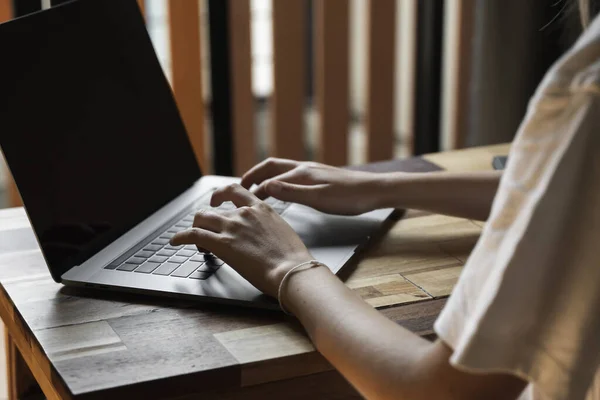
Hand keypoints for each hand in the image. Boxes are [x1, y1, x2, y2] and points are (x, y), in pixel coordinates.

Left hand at [170, 184, 313, 296]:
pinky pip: (193, 235)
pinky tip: (175, 241)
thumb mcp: (283, 233)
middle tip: (205, 228)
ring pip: (201, 219)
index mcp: (262, 209)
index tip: (217, 201)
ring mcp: (232, 227)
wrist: (292, 271)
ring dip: (195, 229)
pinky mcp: (222, 244)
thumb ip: (268, 228)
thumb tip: (263, 237)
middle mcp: (244, 214)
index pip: (235, 191)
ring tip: (195, 241)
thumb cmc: (293, 259)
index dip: (221, 194)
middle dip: (206, 219)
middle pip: (214, 208)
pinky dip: (180, 237)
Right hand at [241, 158, 382, 214]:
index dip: (252, 191)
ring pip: (280, 169)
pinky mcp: (319, 176)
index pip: (268, 181)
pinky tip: (282, 189)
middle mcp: (304, 168)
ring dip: (264, 176)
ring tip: (254, 187)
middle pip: (270, 167)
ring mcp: (312, 171)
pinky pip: (291, 174)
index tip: (239, 201)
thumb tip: (266, 187)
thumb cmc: (350, 197)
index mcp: (301, 174)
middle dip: (252, 175)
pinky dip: (278, 180)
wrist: (374, 190)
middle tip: (238, 187)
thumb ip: (292, 193)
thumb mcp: (319, 199)